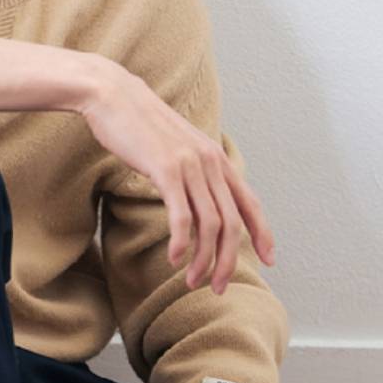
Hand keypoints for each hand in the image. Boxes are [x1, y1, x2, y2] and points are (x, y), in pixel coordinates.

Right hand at [80, 59, 275, 293]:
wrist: (113, 95)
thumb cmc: (138, 123)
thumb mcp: (176, 145)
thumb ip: (192, 167)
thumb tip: (196, 194)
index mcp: (215, 157)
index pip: (250, 202)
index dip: (263, 233)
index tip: (269, 260)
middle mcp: (209, 162)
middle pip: (232, 223)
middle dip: (227, 261)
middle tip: (215, 286)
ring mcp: (189, 165)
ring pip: (210, 225)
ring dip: (203, 260)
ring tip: (191, 281)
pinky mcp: (166, 169)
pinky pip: (182, 216)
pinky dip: (182, 243)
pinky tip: (175, 258)